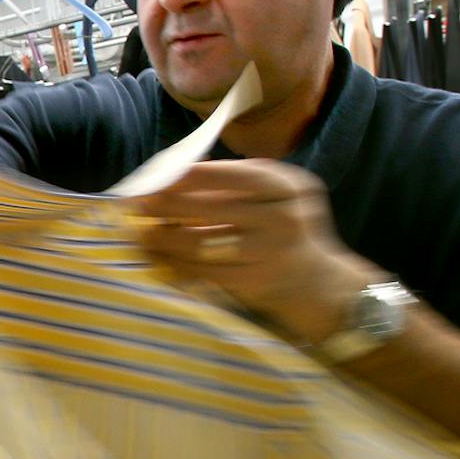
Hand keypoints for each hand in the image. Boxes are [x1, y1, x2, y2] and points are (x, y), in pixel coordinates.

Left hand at [128, 159, 382, 344]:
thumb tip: (178, 171)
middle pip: (211, 208)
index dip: (190, 175)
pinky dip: (175, 264)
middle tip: (136, 204)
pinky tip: (157, 258)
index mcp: (289, 188)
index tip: (157, 176)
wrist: (322, 287)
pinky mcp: (254, 284)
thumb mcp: (281, 197)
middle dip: (167, 205)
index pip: (233, 174)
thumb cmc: (291, 232)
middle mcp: (284, 218)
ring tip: (140, 231)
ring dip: (163, 237)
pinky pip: (203, 272)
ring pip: (202, 242)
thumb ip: (240, 181)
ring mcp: (270, 254)